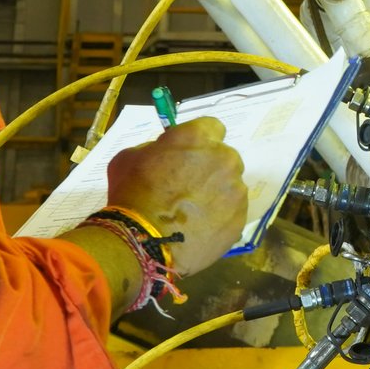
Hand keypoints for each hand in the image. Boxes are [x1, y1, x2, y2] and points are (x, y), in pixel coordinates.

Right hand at [104, 117, 249, 275]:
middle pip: (224, 157)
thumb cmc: (131, 194)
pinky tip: (199, 228)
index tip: (188, 154)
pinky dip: (219, 217)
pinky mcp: (240, 218)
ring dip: (215, 193)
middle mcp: (223, 158)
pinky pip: (232, 212)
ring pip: (230, 186)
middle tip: (188, 186)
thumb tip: (165, 152)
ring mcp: (235, 190)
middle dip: (210, 167)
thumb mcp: (129, 157)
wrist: (144, 241)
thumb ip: (154, 148)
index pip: (212, 127)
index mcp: (197, 137)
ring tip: (192, 213)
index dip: (199, 141)